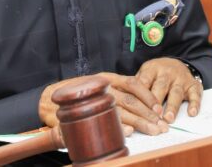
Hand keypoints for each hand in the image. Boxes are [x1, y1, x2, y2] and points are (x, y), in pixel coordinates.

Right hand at [39, 73, 168, 136]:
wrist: (49, 99)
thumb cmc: (78, 95)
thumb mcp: (98, 88)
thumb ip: (116, 94)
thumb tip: (140, 107)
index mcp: (108, 78)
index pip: (133, 83)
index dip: (148, 95)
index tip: (159, 108)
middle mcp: (103, 86)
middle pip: (132, 99)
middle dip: (149, 114)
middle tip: (162, 125)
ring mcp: (95, 98)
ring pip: (123, 110)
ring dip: (140, 122)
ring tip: (153, 130)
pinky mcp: (86, 112)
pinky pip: (107, 118)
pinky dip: (120, 126)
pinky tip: (130, 132)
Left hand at [135, 58, 202, 122]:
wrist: (177, 63)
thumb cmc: (156, 74)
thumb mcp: (145, 73)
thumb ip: (136, 86)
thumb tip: (124, 101)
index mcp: (152, 69)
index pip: (144, 81)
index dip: (141, 95)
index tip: (137, 107)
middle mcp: (167, 73)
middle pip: (160, 87)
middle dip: (156, 102)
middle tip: (153, 117)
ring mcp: (181, 78)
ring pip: (176, 92)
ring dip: (172, 106)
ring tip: (168, 119)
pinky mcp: (193, 85)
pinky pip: (195, 94)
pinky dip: (194, 104)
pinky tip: (192, 113)